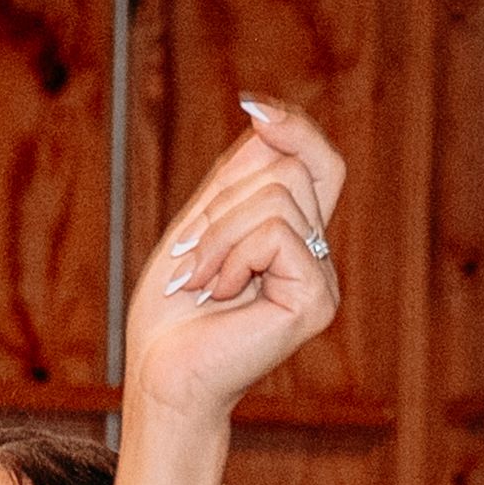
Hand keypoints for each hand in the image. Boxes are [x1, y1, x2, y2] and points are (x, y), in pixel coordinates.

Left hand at [123, 98, 348, 427]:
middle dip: (224, 200)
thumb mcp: (201, 223)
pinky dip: (233, 256)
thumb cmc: (172, 314)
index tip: (253, 107)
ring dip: (219, 233)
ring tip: (201, 280)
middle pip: (288, 169)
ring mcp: (322, 278)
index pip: (316, 162)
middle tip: (191, 255)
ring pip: (279, 197)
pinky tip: (220, 294)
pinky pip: (277, 233)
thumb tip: (264, 111)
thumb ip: (239, 174)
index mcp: (292, 238)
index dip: (294, 127)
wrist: (162, 377)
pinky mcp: (318, 299)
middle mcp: (316, 255)